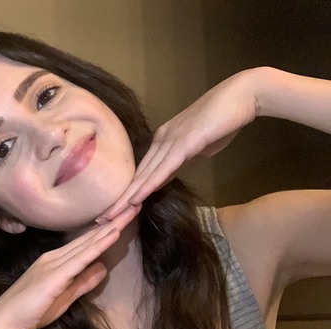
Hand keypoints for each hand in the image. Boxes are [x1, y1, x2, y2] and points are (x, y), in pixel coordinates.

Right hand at [0, 205, 140, 328]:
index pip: (86, 243)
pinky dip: (98, 244)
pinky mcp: (55, 275)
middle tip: (135, 203)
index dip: (107, 229)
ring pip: (88, 242)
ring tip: (131, 210)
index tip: (126, 216)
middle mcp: (54, 257)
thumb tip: (103, 268)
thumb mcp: (65, 297)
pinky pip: (81, 257)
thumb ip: (83, 282)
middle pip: (90, 237)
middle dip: (114, 221)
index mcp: (56, 261)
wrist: (3, 325)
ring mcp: (54, 264)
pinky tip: (113, 233)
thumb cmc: (31, 313)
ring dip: (111, 226)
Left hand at [99, 69, 258, 221]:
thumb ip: (184, 159)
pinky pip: (165, 167)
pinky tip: (137, 197)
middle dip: (119, 199)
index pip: (142, 171)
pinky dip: (149, 184)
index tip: (113, 210)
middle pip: (137, 175)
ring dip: (128, 197)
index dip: (127, 192)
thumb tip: (173, 171)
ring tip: (111, 215)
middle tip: (101, 219)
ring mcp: (172, 140)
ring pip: (146, 174)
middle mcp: (162, 140)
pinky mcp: (186, 142)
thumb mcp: (199, 146)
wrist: (243, 95)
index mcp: (163, 140)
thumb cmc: (223, 119)